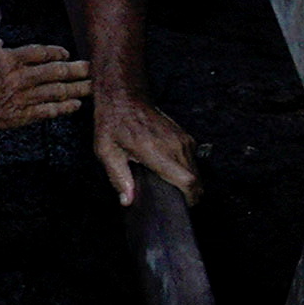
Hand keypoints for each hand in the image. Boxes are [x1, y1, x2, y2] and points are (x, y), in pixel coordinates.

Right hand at [0, 36, 93, 133]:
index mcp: (9, 58)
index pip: (40, 53)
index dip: (57, 52)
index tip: (67, 53)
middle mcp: (20, 76)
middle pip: (56, 71)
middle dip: (77, 70)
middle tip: (94, 68)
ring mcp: (22, 97)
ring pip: (57, 91)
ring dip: (77, 89)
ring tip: (93, 87)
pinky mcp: (19, 115)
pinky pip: (48, 111)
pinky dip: (63, 108)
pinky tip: (75, 106)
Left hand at [95, 87, 201, 204]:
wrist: (124, 98)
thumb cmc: (113, 124)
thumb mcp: (106, 151)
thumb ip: (118, 177)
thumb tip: (127, 200)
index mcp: (156, 151)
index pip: (188, 181)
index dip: (189, 198)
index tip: (179, 205)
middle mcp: (175, 146)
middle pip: (197, 180)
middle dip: (189, 194)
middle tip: (171, 199)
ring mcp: (183, 140)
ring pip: (197, 171)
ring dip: (188, 182)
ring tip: (168, 185)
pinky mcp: (186, 137)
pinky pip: (193, 161)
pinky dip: (186, 170)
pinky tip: (169, 171)